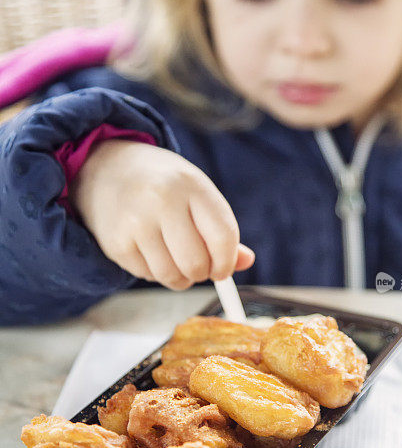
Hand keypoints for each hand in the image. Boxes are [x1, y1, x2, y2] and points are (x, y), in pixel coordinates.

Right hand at [69, 139, 254, 288]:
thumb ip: (221, 230)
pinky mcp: (117, 243)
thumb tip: (247, 261)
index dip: (227, 262)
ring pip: (171, 276)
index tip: (222, 269)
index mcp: (192, 185)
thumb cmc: (165, 187)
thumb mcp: (197, 194)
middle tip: (197, 266)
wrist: (109, 169)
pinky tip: (150, 251)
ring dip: (179, 278)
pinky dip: (154, 272)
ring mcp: (136, 222)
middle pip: (197, 263)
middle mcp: (163, 201)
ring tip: (174, 259)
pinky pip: (147, 275)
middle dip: (201, 273)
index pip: (223, 237)